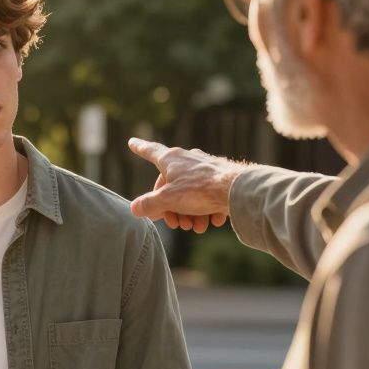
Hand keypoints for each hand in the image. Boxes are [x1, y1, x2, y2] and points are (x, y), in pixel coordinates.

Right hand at [127, 137, 245, 232]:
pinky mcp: (220, 177)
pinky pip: (207, 195)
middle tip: (176, 224)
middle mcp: (187, 159)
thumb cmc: (199, 190)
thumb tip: (135, 208)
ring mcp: (205, 167)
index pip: (150, 151)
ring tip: (197, 227)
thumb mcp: (167, 199)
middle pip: (171, 185)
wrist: (236, 190)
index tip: (132, 142)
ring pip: (190, 194)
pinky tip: (211, 221)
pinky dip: (207, 210)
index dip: (140, 148)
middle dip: (172, 208)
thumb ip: (148, 204)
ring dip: (190, 214)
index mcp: (171, 159)